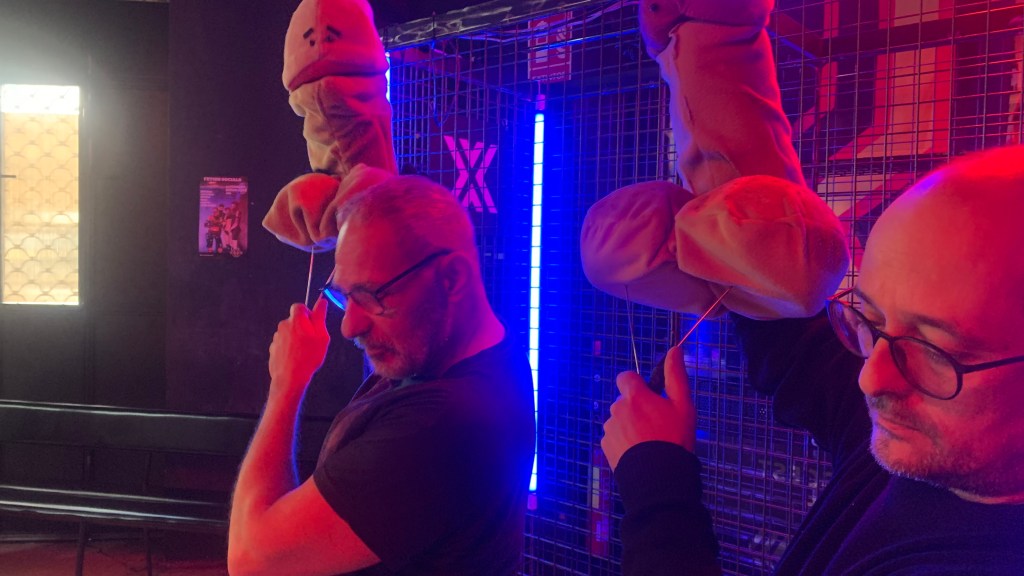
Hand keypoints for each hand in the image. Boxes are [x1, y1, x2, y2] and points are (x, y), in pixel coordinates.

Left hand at [268, 298, 329, 399]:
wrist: (290, 378)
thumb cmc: (308, 358)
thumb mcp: (322, 336)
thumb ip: (320, 316)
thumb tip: (322, 302)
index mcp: (296, 320)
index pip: (299, 306)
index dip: (307, 313)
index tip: (313, 324)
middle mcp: (283, 326)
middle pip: (294, 320)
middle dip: (302, 327)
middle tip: (312, 340)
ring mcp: (276, 338)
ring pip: (288, 332)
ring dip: (295, 338)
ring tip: (304, 352)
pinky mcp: (273, 348)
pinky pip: (283, 343)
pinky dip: (289, 348)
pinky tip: (296, 357)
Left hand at [601, 346, 696, 470]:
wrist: (659, 477)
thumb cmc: (674, 438)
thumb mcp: (683, 405)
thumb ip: (676, 376)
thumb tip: (674, 349)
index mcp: (634, 396)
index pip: (625, 377)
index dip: (637, 384)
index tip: (650, 397)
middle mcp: (617, 408)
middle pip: (624, 400)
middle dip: (636, 407)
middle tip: (656, 424)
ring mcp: (609, 428)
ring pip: (619, 419)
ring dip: (630, 425)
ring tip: (649, 442)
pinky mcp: (605, 445)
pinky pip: (614, 436)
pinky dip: (624, 441)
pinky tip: (639, 452)